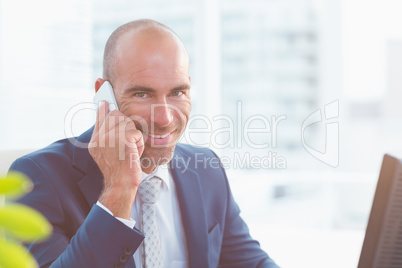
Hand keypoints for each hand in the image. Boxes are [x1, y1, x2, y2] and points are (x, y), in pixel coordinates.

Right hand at [89, 101, 143, 218]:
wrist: (120, 185)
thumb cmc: (119, 169)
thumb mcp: (107, 152)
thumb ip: (105, 134)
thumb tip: (104, 110)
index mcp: (95, 140)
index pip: (100, 115)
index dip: (104, 105)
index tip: (103, 94)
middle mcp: (100, 138)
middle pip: (116, 114)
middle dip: (126, 125)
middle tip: (127, 142)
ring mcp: (110, 138)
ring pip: (128, 122)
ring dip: (134, 135)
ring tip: (130, 150)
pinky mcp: (123, 140)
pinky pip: (136, 133)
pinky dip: (139, 143)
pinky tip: (134, 154)